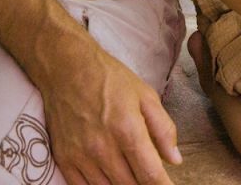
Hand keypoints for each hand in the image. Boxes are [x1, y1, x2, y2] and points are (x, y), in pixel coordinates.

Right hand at [42, 41, 181, 184]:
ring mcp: (81, 156)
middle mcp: (103, 147)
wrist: (67, 68)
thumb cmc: (110, 79)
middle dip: (144, 184)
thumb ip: (163, 128)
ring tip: (131, 175)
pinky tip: (109, 179)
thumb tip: (175, 160)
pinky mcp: (65, 159)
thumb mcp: (145, 95)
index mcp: (127, 129)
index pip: (150, 175)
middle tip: (148, 175)